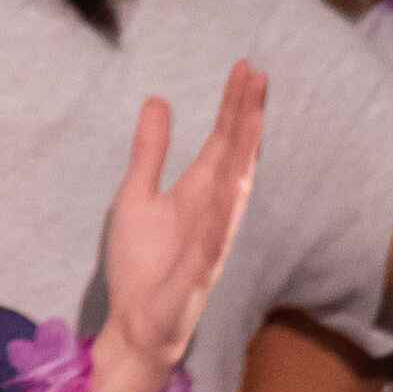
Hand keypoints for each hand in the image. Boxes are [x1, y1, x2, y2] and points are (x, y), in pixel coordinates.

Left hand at [88, 62, 266, 391]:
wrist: (135, 323)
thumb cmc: (142, 263)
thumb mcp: (137, 194)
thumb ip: (150, 151)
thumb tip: (159, 100)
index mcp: (199, 192)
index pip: (223, 141)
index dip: (235, 107)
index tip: (246, 68)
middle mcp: (214, 212)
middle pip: (235, 158)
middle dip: (246, 118)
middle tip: (257, 76)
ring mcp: (210, 242)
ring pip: (233, 193)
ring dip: (243, 158)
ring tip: (252, 120)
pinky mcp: (197, 274)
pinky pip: (212, 243)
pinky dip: (221, 218)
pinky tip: (230, 189)